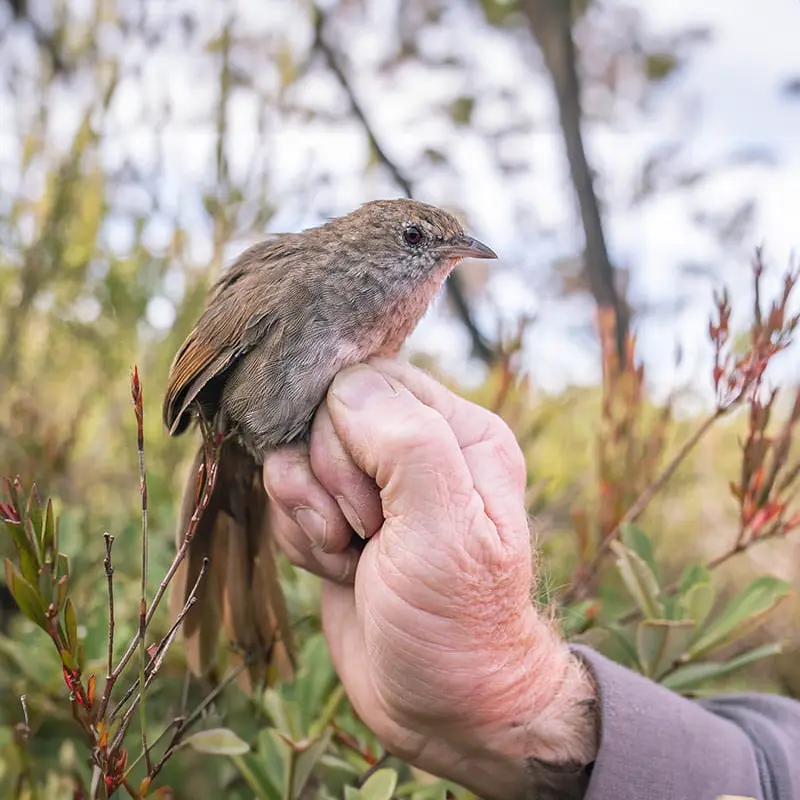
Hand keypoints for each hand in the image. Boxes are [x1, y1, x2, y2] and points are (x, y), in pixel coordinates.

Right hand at [263, 360, 597, 798]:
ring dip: (308, 514)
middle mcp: (416, 447)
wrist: (444, 705)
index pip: (367, 381)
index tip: (371, 507)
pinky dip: (301, 537)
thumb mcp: (446, 529)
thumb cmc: (457, 621)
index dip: (345, 437)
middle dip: (326, 482)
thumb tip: (344, 387)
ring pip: (297, 457)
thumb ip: (405, 442)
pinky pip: (288, 498)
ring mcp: (375, 483)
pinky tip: (337, 570)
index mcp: (457, 431)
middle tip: (363, 535)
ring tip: (349, 557)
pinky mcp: (340, 516)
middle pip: (322, 416)